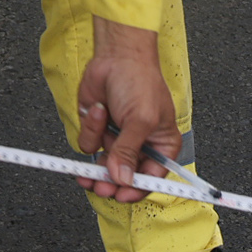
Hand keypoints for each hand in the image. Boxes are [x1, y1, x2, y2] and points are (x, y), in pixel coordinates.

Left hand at [75, 16, 181, 203]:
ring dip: (97, 159)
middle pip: (125, 178)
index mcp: (161, 147)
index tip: (121, 195)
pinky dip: (92, 130)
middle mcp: (140, 147)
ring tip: (94, 154)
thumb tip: (122, 179)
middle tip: (100, 185)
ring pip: (104, 166)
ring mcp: (118, 141)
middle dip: (110, 181)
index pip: (151, 178)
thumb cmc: (139, 82)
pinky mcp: (100, 132)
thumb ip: (129, 151)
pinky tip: (99, 111)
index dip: (136, 189)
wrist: (116, 56)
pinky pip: (90, 146)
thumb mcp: (140, 120)